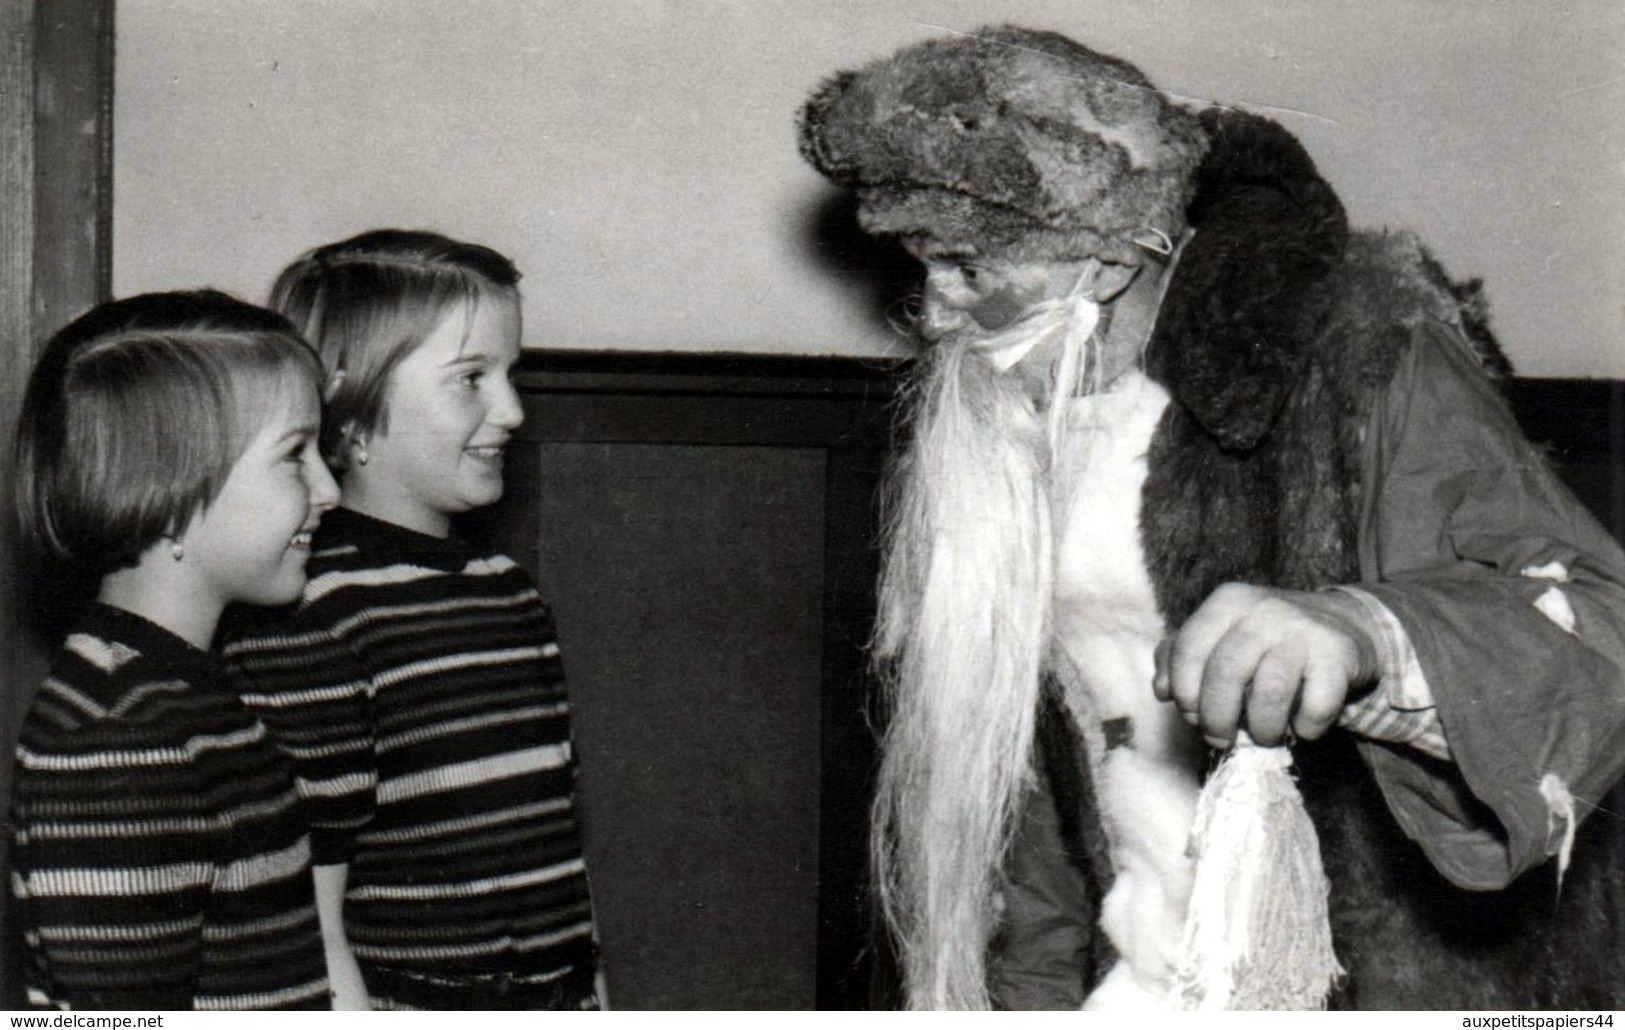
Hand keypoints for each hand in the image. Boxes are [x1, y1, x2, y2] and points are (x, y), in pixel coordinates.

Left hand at [1153, 584, 1379, 748]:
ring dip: (1261, 728)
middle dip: (1216, 718)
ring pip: (1270, 692)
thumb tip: (1162, 691)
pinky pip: (1316, 705)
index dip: (1184, 691)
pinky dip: (1306, 727)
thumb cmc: (1267, 642)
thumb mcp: (1221, 637)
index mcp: (1228, 602)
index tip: (1191, 715)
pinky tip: (1303, 726)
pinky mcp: (1339, 654)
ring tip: (1263, 736)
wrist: (1343, 627)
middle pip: (1225, 672)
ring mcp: (1304, 629)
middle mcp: (1265, 608)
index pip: (1188, 649)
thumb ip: (1182, 658)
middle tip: (1220, 738)